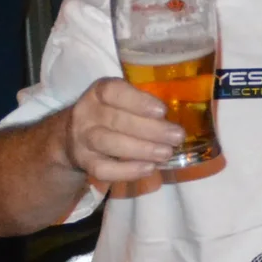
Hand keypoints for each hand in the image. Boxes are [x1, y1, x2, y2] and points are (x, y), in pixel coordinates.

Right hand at [62, 78, 186, 191]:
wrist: (75, 134)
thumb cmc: (114, 112)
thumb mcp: (125, 99)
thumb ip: (146, 103)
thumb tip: (186, 112)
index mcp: (100, 92)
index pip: (113, 91)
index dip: (138, 101)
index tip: (162, 111)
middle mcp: (86, 113)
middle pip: (116, 120)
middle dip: (150, 130)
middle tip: (177, 137)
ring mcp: (82, 139)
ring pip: (108, 143)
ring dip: (141, 149)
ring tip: (166, 153)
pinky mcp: (83, 162)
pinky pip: (102, 169)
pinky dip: (126, 171)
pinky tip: (149, 168)